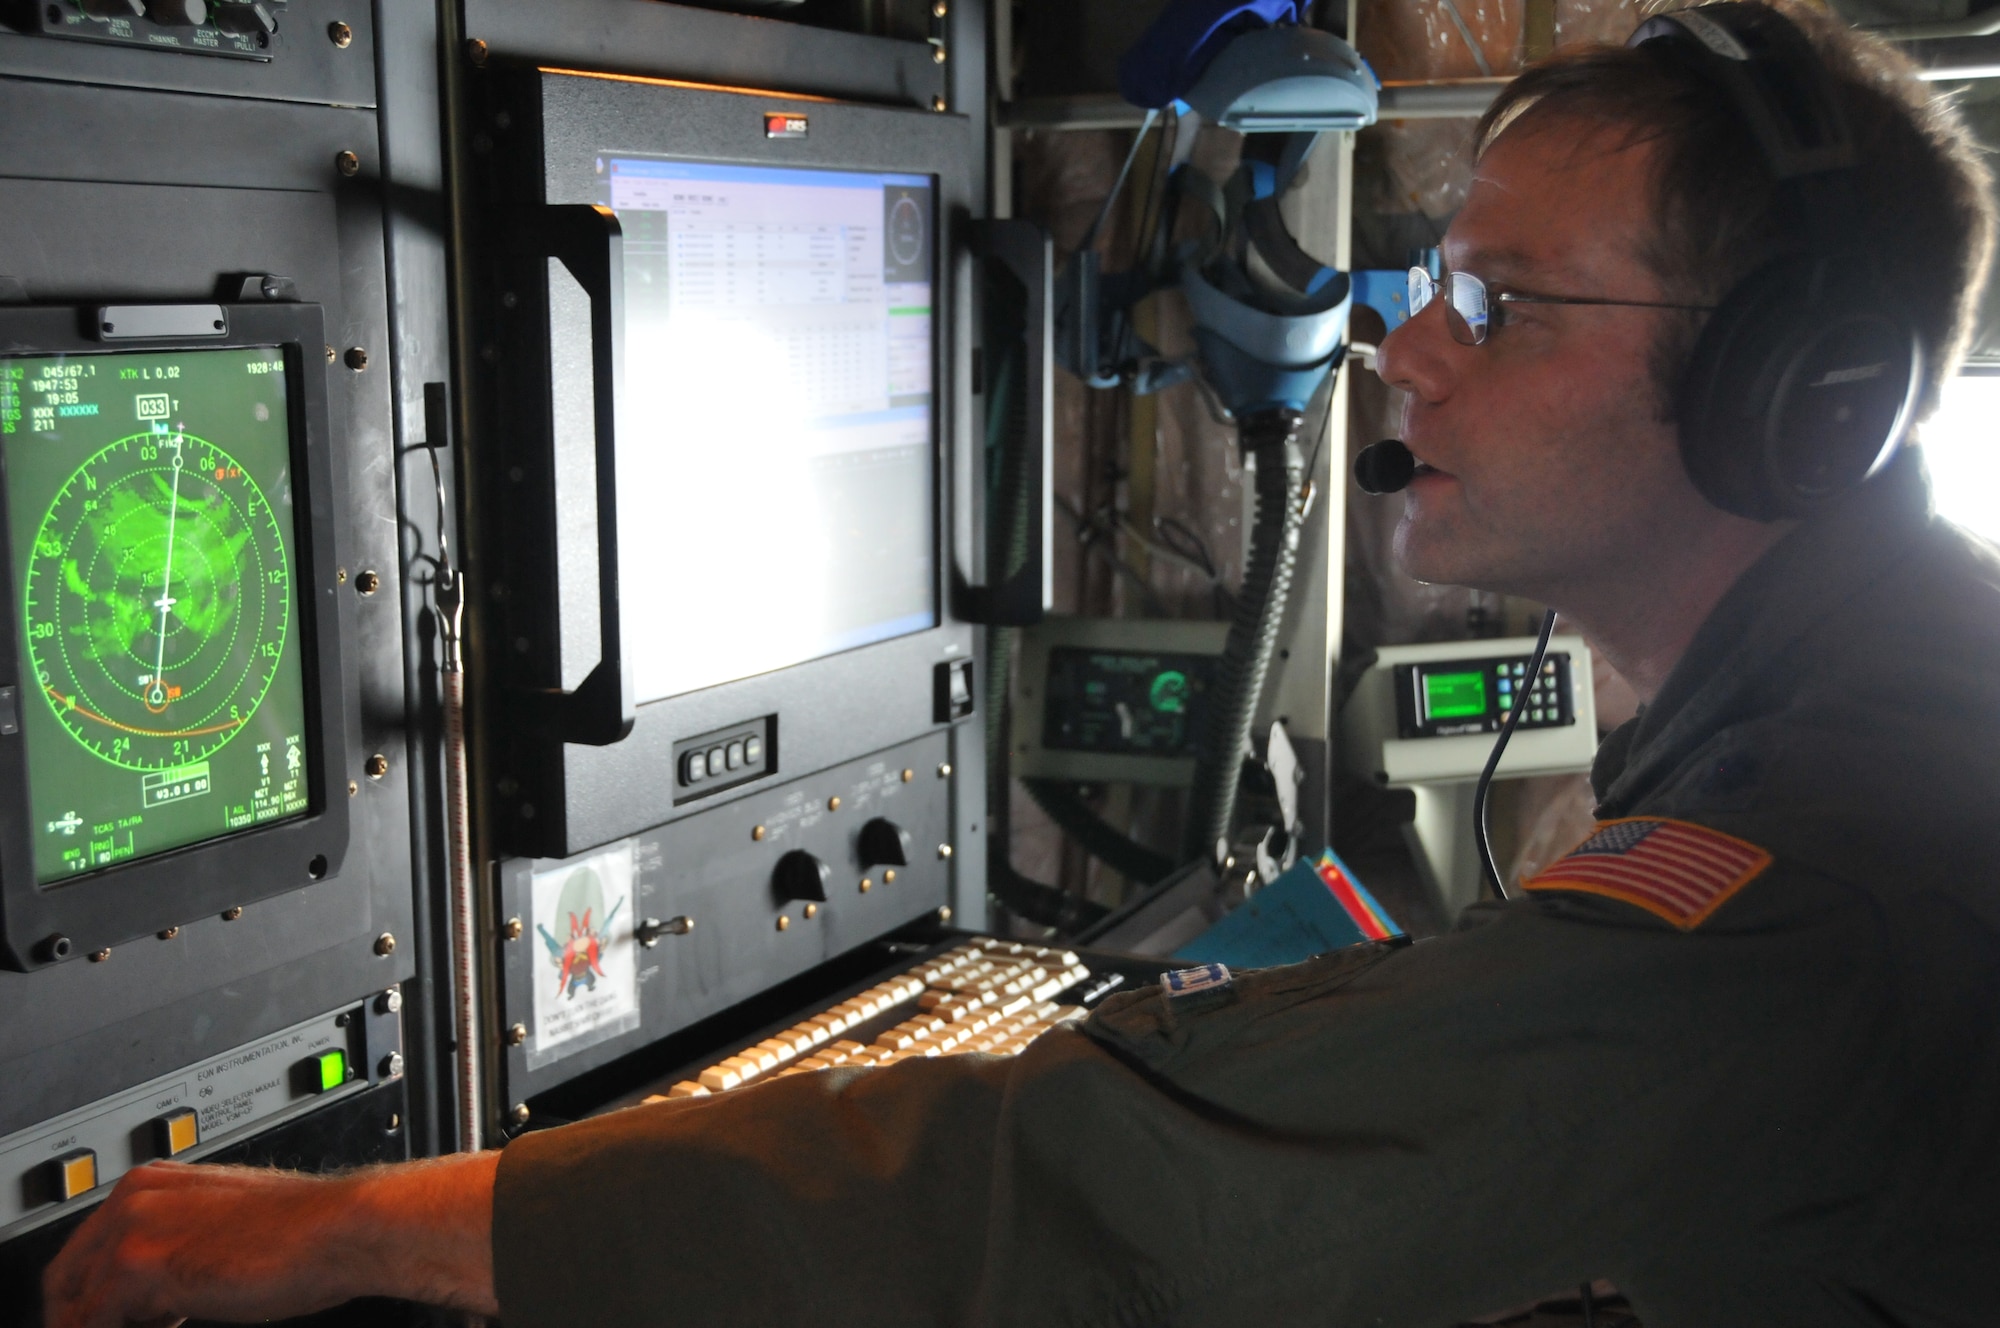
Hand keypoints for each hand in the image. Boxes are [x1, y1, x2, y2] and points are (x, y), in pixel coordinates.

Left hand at [42, 1152, 501, 1327]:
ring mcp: (131, 1230)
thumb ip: (183, 1242)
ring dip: (109, 1326)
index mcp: (154, 1182)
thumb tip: (164, 1287)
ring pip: (74, 1307)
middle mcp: (134, 1197)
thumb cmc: (307, 1229)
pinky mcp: (136, 1266)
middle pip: (66, 1279)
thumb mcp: (228, 1227)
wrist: (342, 1226)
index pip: (88, 1251)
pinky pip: (92, 1326)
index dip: (95, 1297)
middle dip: (87, 1318)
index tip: (119, 1321)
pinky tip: (175, 1326)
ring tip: (167, 1325)